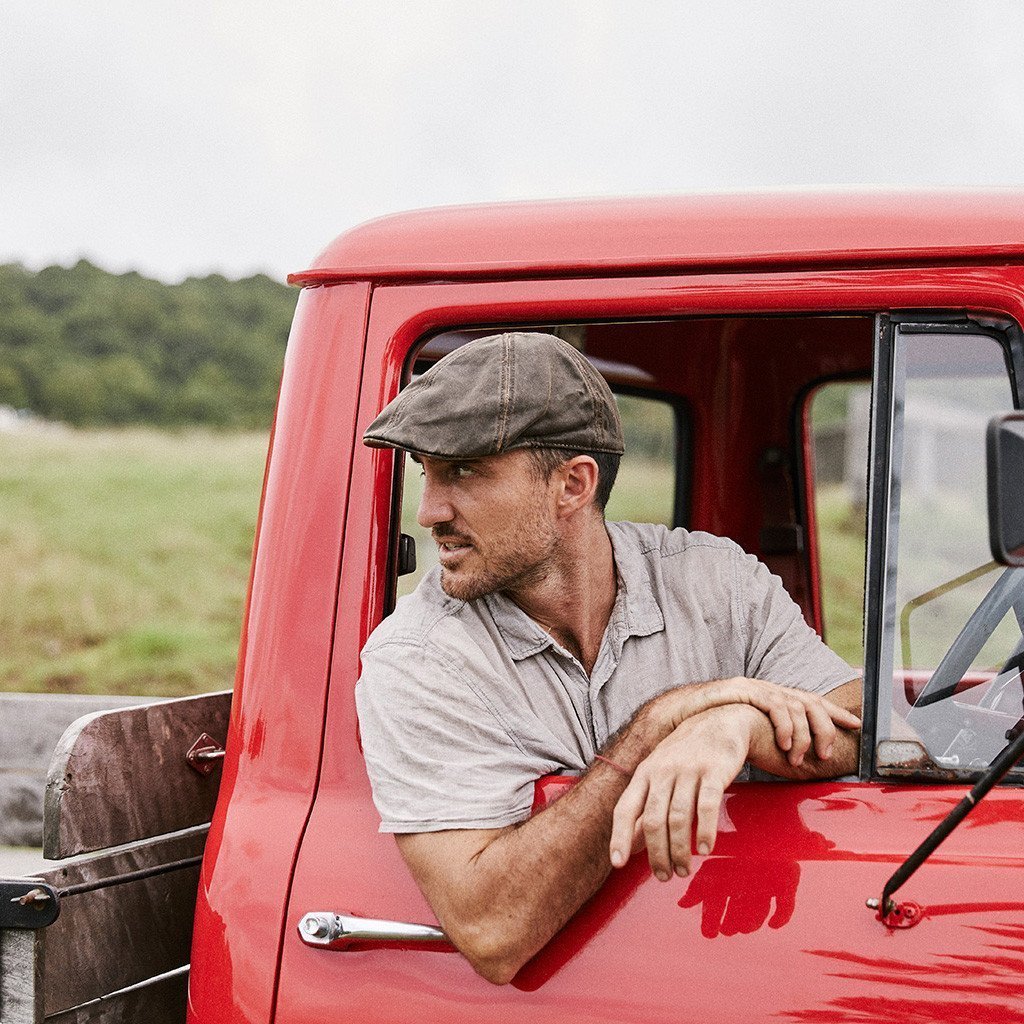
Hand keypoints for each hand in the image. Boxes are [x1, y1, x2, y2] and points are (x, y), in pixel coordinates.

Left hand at [609, 704, 759, 880]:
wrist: (720, 721)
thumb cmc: (685, 755)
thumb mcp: (658, 773)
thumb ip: (645, 804)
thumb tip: (631, 843)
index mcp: (644, 773)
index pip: (625, 808)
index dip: (619, 837)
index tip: (617, 863)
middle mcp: (661, 771)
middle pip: (652, 820)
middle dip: (656, 854)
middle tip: (664, 876)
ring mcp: (687, 770)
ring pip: (677, 818)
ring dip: (679, 850)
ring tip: (683, 870)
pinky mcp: (713, 772)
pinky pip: (705, 807)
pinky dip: (704, 832)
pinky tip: (705, 849)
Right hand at [652, 677, 859, 767]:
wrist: (677, 715)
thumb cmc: (710, 730)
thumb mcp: (747, 735)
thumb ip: (768, 740)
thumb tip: (792, 760)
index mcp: (772, 698)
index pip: (811, 702)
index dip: (835, 713)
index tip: (858, 726)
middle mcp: (768, 689)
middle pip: (809, 701)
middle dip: (826, 726)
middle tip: (826, 753)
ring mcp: (755, 688)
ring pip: (794, 705)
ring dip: (804, 733)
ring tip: (802, 756)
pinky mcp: (743, 691)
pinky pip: (773, 705)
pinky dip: (785, 726)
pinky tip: (786, 744)